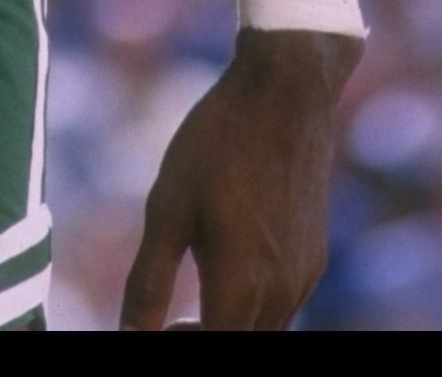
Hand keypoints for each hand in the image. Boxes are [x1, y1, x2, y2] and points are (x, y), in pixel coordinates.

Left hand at [120, 28, 361, 329]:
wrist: (287, 94)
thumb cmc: (218, 144)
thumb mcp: (167, 208)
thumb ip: (147, 282)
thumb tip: (128, 333)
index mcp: (240, 288)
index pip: (212, 347)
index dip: (179, 343)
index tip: (157, 326)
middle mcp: (280, 295)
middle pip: (239, 342)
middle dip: (202, 336)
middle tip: (164, 320)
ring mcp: (303, 278)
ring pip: (263, 328)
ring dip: (228, 324)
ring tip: (194, 292)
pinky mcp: (314, 259)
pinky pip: (281, 305)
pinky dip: (251, 305)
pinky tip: (229, 263)